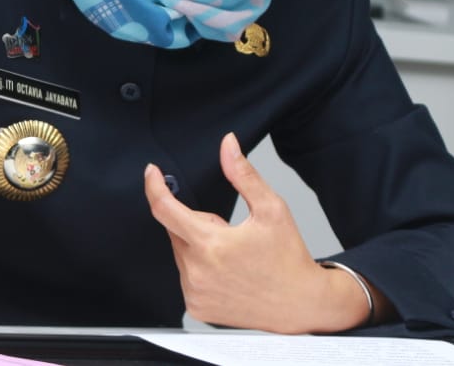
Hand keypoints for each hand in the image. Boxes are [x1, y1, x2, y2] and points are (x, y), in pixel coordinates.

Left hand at [143, 133, 372, 332]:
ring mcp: (195, 293)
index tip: (152, 172)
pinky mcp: (197, 307)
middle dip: (199, 223)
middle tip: (231, 233)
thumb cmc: (288, 258)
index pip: (165, 209)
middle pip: (177, 230)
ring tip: (233, 258)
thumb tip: (228, 146)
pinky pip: (187, 276)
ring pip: (181, 253)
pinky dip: (201, 269)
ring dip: (198, 247)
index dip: (155, 186)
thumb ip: (243, 174)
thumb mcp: (270, 209)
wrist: (301, 304)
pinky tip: (228, 274)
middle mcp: (197, 272)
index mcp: (210, 245)